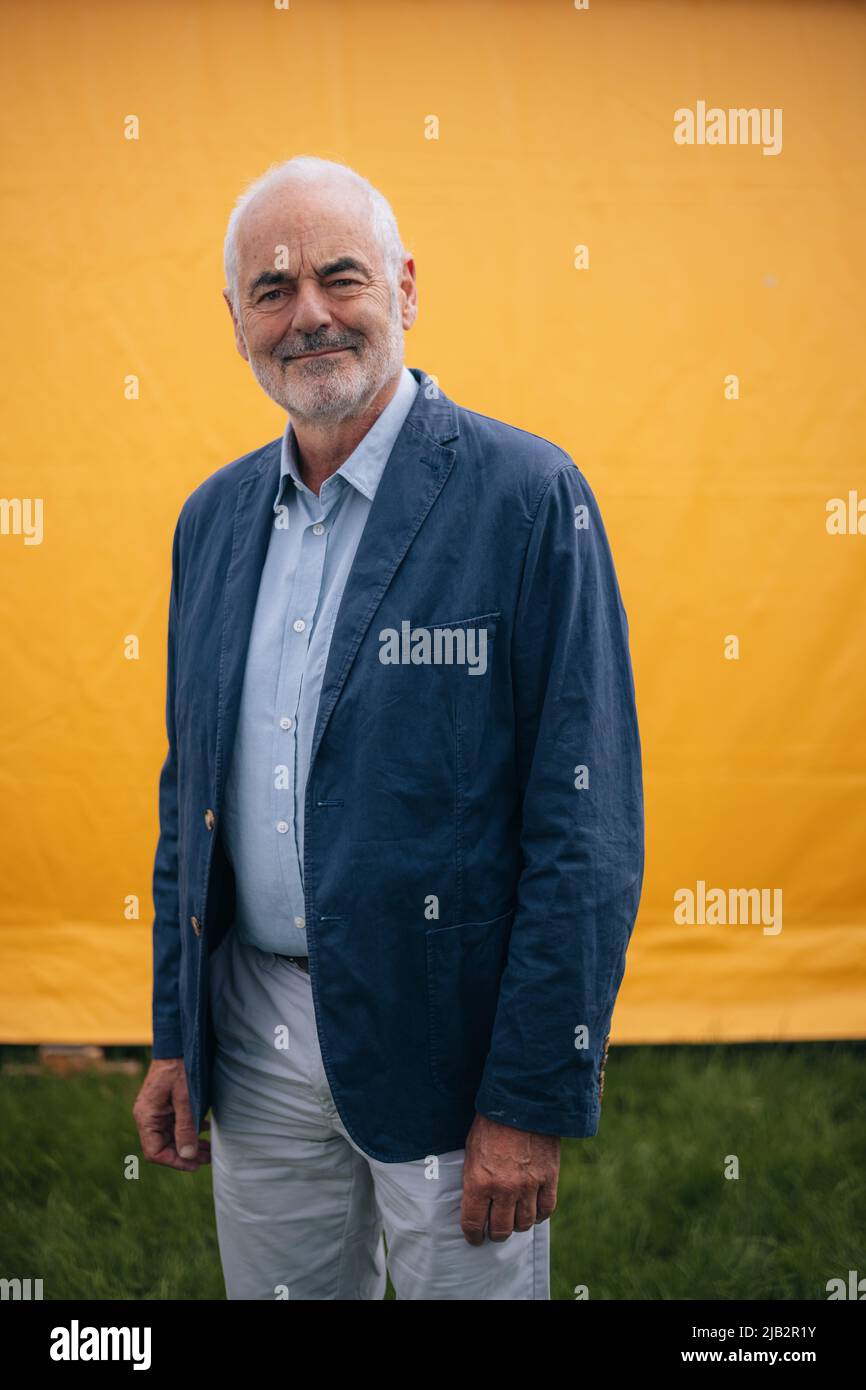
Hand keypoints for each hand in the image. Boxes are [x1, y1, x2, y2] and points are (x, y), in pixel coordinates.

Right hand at [132, 1058, 210, 1171]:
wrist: (178, 1043)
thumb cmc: (180, 1067)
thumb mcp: (186, 1098)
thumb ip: (185, 1127)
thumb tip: (187, 1155)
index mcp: (146, 1117)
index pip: (155, 1152)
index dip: (175, 1162)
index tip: (195, 1164)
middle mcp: (148, 1117)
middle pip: (164, 1147)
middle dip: (186, 1154)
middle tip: (209, 1157)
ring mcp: (156, 1111)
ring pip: (171, 1137)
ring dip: (190, 1143)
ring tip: (211, 1149)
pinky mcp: (165, 1106)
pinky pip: (175, 1125)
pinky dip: (190, 1130)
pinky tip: (205, 1130)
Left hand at [460, 1112, 558, 1244]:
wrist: (522, 1100)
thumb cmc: (491, 1122)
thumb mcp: (471, 1149)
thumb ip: (474, 1178)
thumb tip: (473, 1201)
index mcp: (479, 1181)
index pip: (474, 1223)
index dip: (473, 1236)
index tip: (474, 1238)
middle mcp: (504, 1188)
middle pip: (501, 1229)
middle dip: (495, 1233)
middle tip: (494, 1230)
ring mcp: (529, 1185)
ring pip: (524, 1223)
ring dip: (517, 1225)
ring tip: (513, 1219)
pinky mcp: (549, 1178)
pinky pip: (546, 1210)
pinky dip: (539, 1214)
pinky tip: (532, 1210)